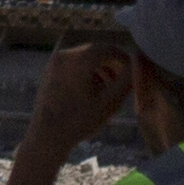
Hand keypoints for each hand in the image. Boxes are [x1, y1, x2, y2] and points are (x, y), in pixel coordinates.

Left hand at [22, 41, 139, 164]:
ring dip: (99, 68)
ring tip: (109, 89)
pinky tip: (92, 91)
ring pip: (84, 58)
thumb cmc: (81, 120)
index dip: (123, 59)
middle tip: (122, 82)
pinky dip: (86, 72)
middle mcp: (64, 54)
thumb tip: (136, 65)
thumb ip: (126, 80)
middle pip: (95, 52)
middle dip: (111, 65)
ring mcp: (54, 61)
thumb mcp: (110, 101)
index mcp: (79, 59)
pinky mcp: (49, 70)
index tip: (133, 72)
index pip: (108, 49)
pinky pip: (73, 64)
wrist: (47, 135)